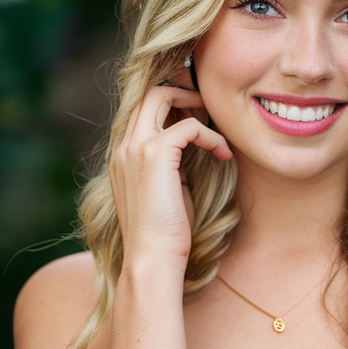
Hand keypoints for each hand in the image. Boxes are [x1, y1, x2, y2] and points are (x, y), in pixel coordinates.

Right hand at [110, 70, 232, 271]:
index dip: (171, 104)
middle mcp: (124, 147)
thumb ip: (173, 165)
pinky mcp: (155, 154)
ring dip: (195, 105)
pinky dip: (211, 136)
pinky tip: (223, 153)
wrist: (152, 257)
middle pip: (148, 93)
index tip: (199, 113)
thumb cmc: (164, 233)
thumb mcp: (168, 189)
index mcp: (123, 156)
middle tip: (207, 105)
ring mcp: (135, 148)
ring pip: (162, 97)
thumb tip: (194, 146)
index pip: (143, 111)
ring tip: (216, 127)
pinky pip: (189, 126)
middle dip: (181, 91)